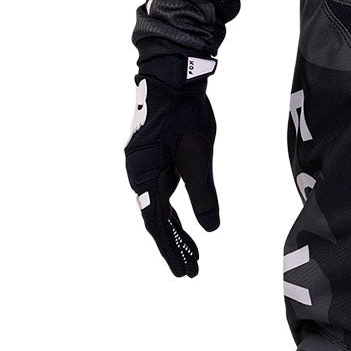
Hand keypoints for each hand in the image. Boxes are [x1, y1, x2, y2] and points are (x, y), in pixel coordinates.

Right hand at [125, 55, 218, 276]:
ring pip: (160, 210)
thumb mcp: (198, 156)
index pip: (157, 223)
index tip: (185, 271)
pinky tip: (186, 228)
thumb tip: (210, 229)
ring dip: (176, 234)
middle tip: (191, 273)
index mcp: (144, 174)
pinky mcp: (156, 161)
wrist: (173, 78)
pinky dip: (175, 215)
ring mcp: (146, 167)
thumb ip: (204, 193)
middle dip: (174, 248)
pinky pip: (164, 196)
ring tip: (193, 257)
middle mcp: (140, 174)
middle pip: (156, 221)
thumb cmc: (185, 115)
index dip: (171, 249)